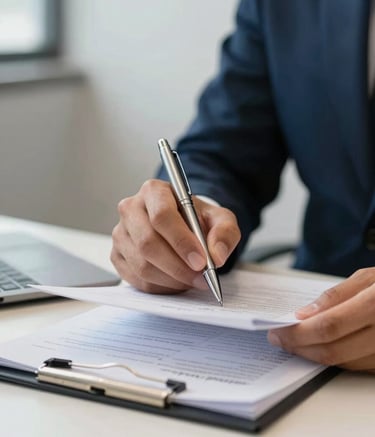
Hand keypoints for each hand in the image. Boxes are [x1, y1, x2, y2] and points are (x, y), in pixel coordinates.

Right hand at [111, 179, 239, 293]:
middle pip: (147, 243)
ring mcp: (120, 233)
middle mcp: (131, 209)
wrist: (183, 226)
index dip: (181, 241)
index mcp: (154, 191)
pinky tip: (176, 282)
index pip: (161, 216)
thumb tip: (217, 255)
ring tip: (192, 280)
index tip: (201, 261)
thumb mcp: (220, 219)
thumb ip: (225, 233)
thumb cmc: (198, 220)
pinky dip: (160, 287)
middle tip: (201, 278)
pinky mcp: (117, 255)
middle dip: (178, 267)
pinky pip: (136, 279)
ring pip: (142, 265)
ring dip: (171, 280)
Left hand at [267, 268, 374, 372]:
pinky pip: (356, 366)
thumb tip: (304, 315)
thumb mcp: (367, 277)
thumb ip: (335, 296)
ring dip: (313, 355)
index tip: (278, 331)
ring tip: (295, 342)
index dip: (299, 332)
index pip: (329, 326)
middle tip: (280, 339)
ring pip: (343, 363)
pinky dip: (333, 358)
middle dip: (299, 347)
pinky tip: (318, 347)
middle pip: (334, 350)